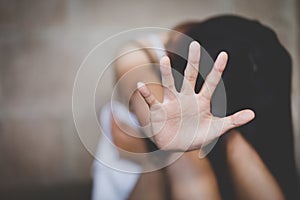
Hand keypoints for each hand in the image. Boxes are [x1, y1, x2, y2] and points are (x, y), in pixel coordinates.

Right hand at [137, 41, 254, 150]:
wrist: (177, 147)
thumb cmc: (196, 136)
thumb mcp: (217, 129)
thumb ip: (233, 121)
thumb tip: (253, 114)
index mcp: (201, 101)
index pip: (211, 83)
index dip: (217, 70)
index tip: (224, 54)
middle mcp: (186, 98)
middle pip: (190, 77)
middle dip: (193, 62)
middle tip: (195, 45)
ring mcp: (172, 103)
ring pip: (169, 85)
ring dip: (167, 74)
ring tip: (164, 60)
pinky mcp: (159, 111)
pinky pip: (152, 101)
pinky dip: (146, 94)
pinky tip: (141, 86)